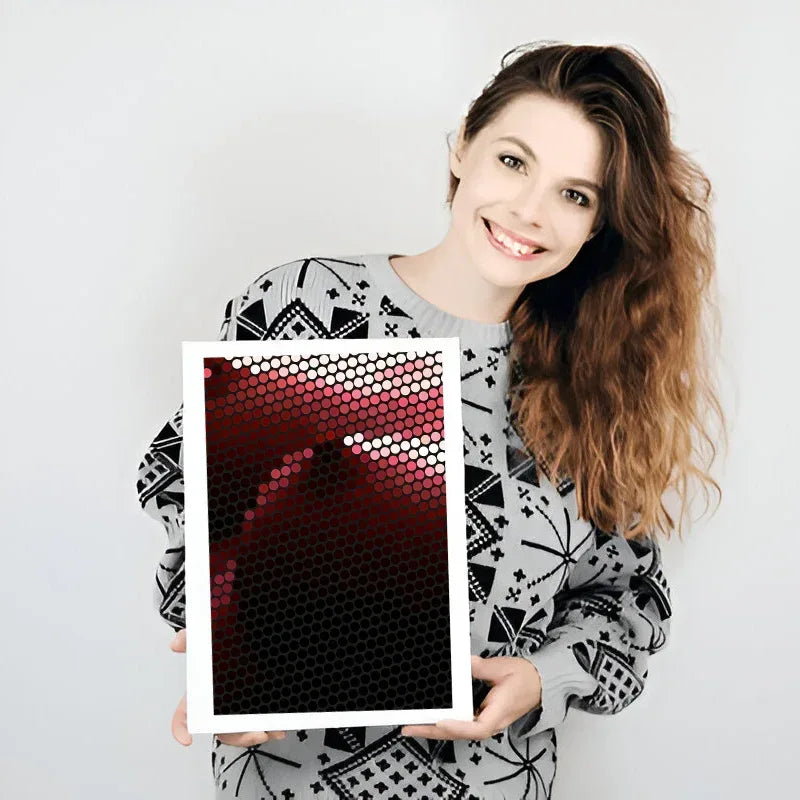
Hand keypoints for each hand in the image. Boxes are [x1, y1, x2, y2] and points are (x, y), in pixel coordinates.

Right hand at [169, 628, 286, 746]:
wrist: (253, 634)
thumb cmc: (228, 640)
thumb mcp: (211, 636)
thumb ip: (192, 638)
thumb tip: (177, 643)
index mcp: (204, 693)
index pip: (185, 713)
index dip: (181, 727)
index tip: (187, 738)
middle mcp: (220, 703)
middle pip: (221, 730)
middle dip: (236, 736)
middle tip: (253, 733)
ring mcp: (239, 706)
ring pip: (241, 731)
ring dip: (254, 735)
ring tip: (269, 732)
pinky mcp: (256, 705)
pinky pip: (259, 724)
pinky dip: (269, 729)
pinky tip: (277, 729)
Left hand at [399, 654, 541, 740]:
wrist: (539, 683)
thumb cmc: (526, 679)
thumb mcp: (502, 668)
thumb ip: (480, 667)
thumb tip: (463, 661)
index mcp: (499, 712)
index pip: (477, 727)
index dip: (457, 726)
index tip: (440, 721)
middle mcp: (491, 722)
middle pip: (460, 733)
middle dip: (433, 730)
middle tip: (410, 726)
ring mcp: (486, 721)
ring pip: (458, 731)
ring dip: (435, 729)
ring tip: (413, 724)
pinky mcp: (482, 717)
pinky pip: (461, 724)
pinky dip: (444, 723)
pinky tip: (431, 720)